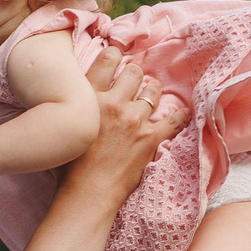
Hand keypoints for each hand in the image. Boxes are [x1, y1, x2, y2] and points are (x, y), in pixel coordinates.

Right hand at [64, 45, 187, 207]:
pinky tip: (184, 114)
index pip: (108, 60)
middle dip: (135, 75)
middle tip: (133, 83)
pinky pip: (174, 121)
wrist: (86, 194)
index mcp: (90, 98)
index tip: (117, 59)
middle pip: (134, 72)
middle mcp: (114, 103)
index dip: (115, 56)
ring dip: (152, 92)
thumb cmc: (69, 167)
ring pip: (152, 91)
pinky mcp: (150, 139)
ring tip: (150, 96)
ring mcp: (134, 121)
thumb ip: (78, 107)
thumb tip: (82, 97)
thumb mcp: (67, 126)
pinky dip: (181, 117)